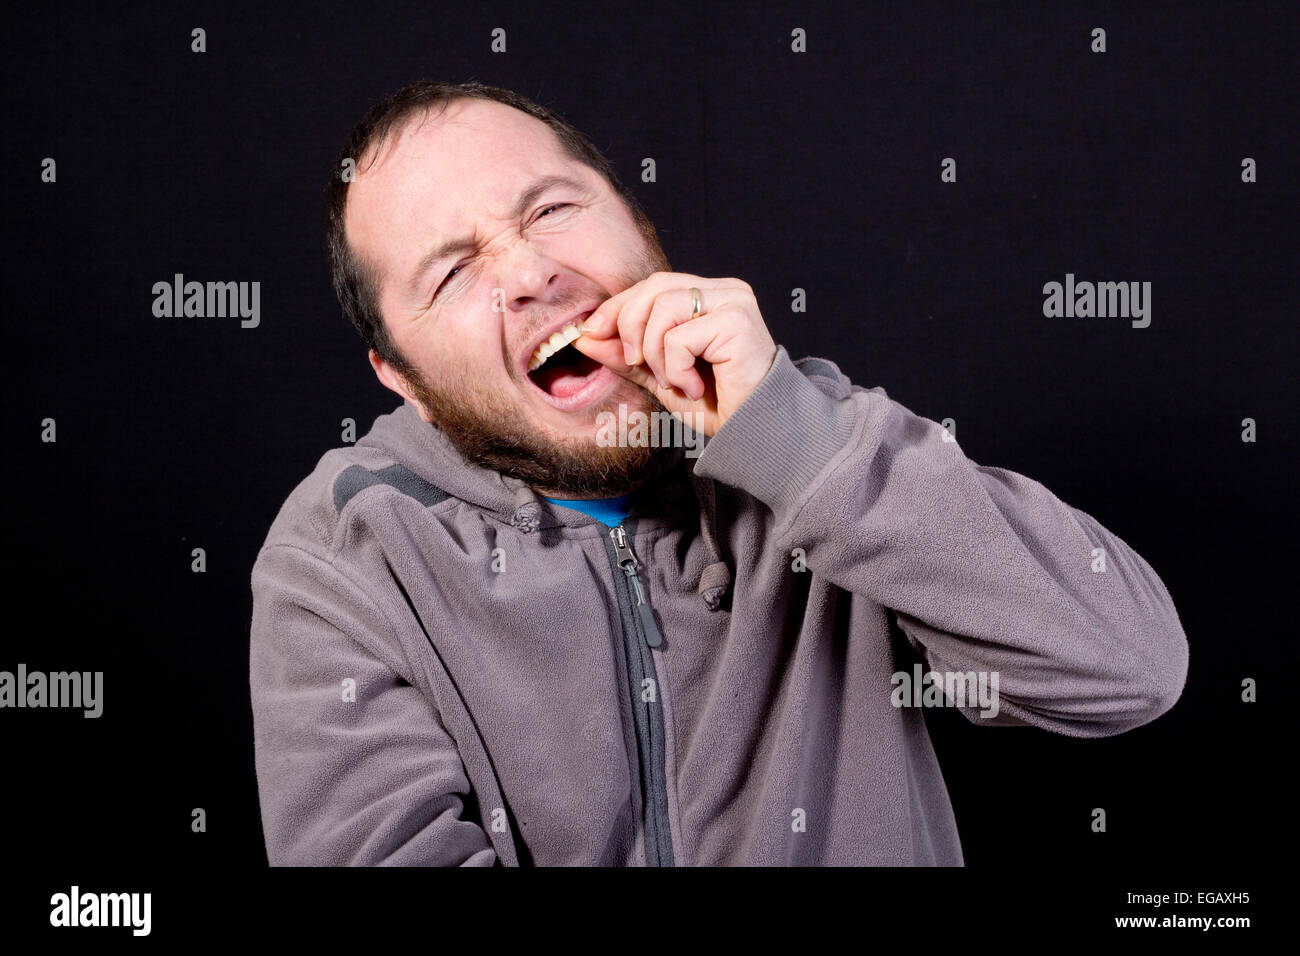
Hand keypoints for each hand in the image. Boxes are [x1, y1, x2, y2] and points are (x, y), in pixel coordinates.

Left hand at [571, 272, 777, 437]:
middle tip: (636, 363)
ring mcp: (734, 302)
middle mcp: (724, 291)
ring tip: (675, 381)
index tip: (591, 332)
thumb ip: (626, 353)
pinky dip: (677, 369)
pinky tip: (695, 386)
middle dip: (629, 326)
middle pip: (654, 287)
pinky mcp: (737, 321)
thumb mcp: (659, 375)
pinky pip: (680, 337)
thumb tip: (585, 336)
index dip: (617, 306)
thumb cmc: (716, 404)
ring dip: (656, 353)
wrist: (754, 431)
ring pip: (663, 309)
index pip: (653, 285)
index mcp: (708, 295)